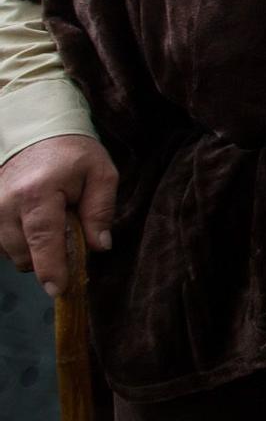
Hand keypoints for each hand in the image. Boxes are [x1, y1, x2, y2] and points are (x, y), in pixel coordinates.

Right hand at [0, 134, 118, 295]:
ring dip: (33, 251)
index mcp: (38, 193)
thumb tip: (99, 247)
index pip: (43, 239)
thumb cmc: (74, 153)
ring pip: (10, 252)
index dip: (51, 268)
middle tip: (71, 240)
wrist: (39, 131)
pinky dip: (20, 242)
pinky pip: (2, 242)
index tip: (59, 289)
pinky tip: (36, 226)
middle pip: (24, 252)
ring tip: (54, 225)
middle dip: (48, 259)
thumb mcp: (101, 175)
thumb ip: (100, 211)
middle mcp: (8, 202)